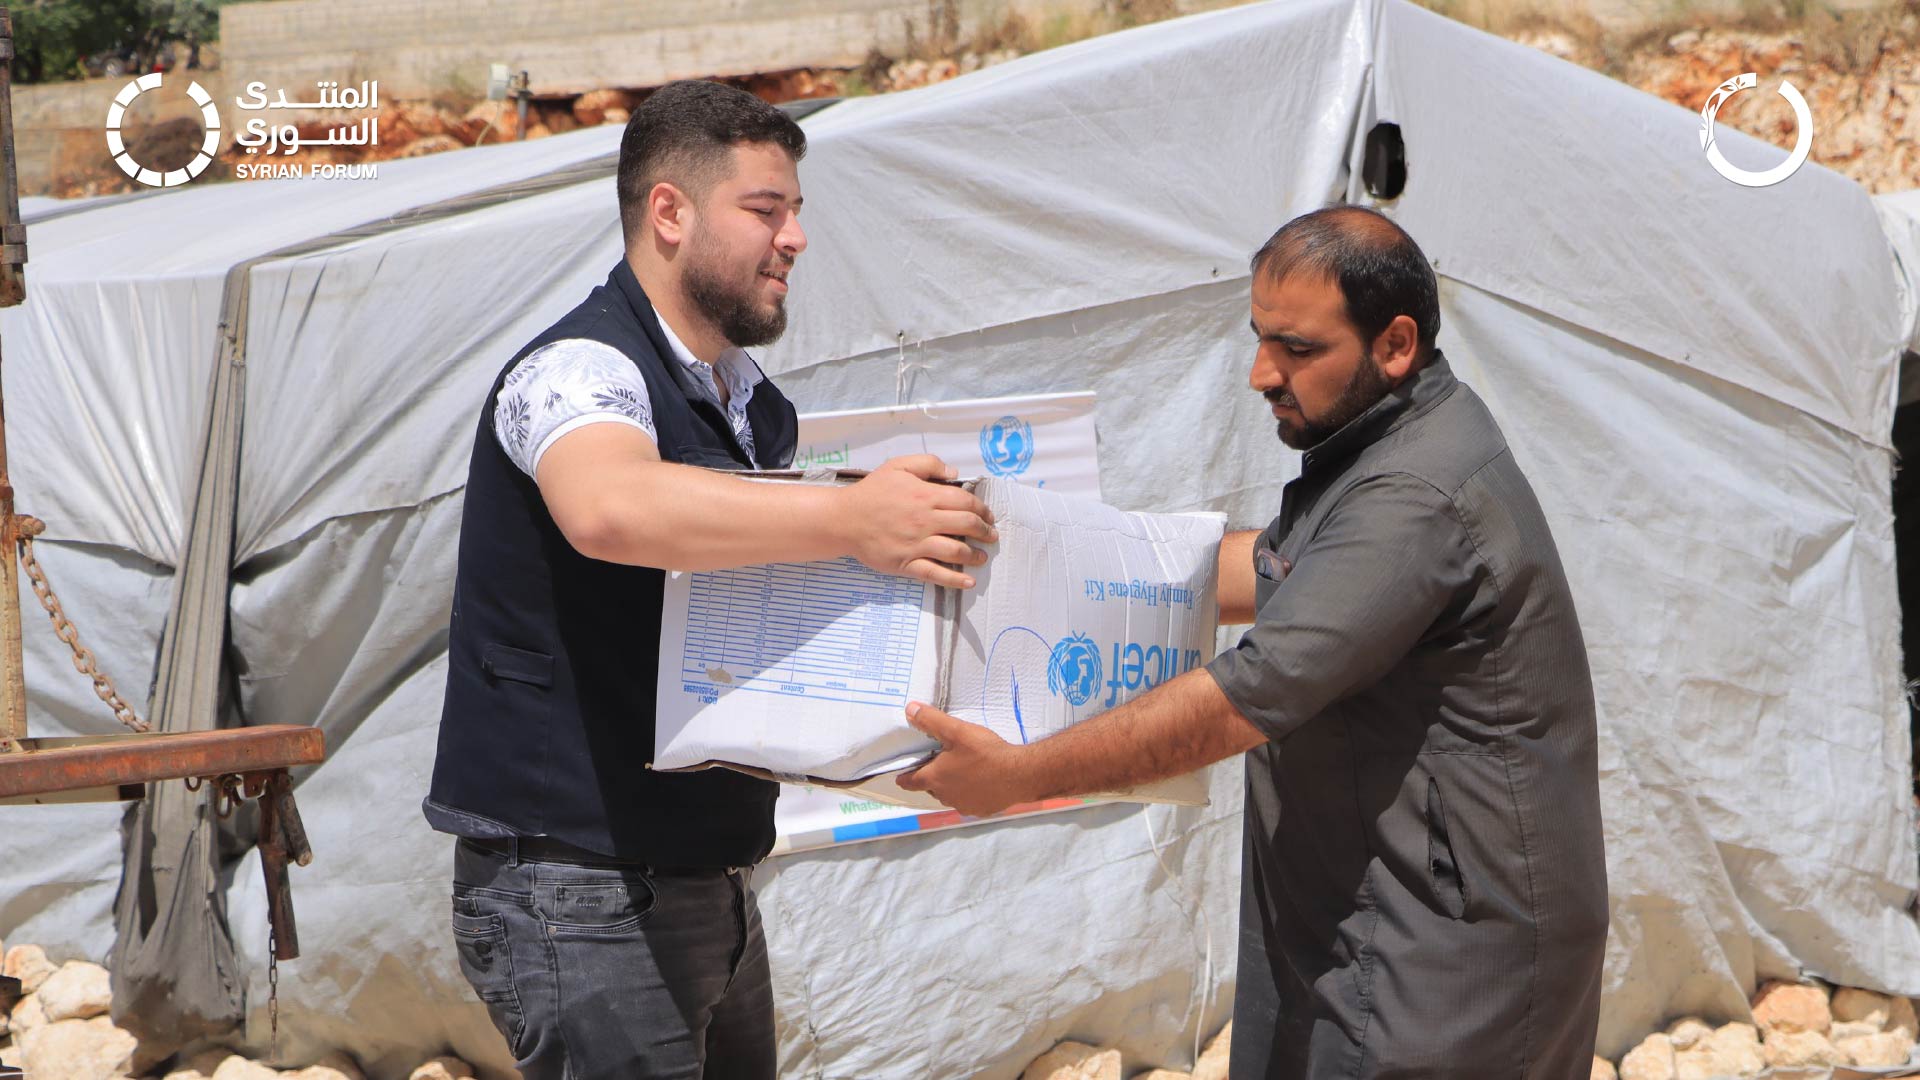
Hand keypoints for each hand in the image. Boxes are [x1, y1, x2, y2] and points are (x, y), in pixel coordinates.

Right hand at [837, 455, 997, 588]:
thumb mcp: (898, 466)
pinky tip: (968, 582)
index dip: (982, 509)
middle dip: (984, 531)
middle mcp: (925, 520)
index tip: (988, 515)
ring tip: (982, 557)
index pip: (965, 502)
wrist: (844, 519)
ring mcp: (916, 544)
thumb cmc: (871, 492)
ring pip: (955, 551)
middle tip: (990, 535)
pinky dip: (954, 579)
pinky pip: (934, 573)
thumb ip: (928, 464)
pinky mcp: (906, 563)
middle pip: (966, 525)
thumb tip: (954, 473)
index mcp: (925, 495)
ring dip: (974, 555)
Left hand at [896, 701, 1033, 816]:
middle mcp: (945, 796)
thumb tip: (910, 709)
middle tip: (939, 762)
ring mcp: (964, 805)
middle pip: (931, 788)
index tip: (902, 776)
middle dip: (932, 777)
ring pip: (950, 795)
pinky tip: (980, 781)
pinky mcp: (981, 810)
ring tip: (961, 770)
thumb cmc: (986, 752)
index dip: (905, 778)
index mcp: (935, 778)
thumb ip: (931, 720)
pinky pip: (969, 801)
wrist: (1019, 775)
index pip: (910, 782)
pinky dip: (970, 793)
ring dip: (951, 786)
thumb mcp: (957, 731)